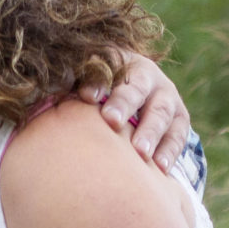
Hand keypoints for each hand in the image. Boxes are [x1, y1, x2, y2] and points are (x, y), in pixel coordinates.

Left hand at [82, 52, 190, 171]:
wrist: (134, 98)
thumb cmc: (96, 92)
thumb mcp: (84, 81)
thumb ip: (70, 82)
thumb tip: (49, 81)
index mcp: (120, 60)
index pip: (109, 64)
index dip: (98, 79)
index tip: (85, 96)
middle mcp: (147, 75)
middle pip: (138, 87)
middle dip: (124, 103)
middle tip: (111, 121)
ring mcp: (166, 96)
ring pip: (162, 111)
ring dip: (151, 131)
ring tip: (139, 152)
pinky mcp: (179, 119)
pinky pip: (178, 134)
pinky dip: (170, 150)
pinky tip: (160, 168)